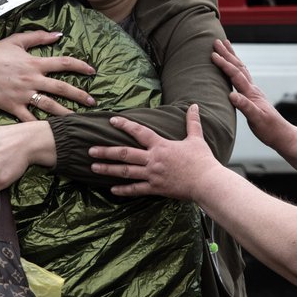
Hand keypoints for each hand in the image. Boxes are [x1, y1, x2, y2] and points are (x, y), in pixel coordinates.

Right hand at [0, 31, 95, 120]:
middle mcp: (31, 79)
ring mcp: (22, 94)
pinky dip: (40, 126)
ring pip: (49, 106)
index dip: (80, 66)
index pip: (63, 63)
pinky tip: (51, 132)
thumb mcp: (17, 40)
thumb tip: (59, 34)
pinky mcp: (11, 106)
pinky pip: (28, 118)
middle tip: (93, 101)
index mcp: (34, 63)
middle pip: (61, 88)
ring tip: (78, 120)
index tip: (92, 72)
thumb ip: (39, 37)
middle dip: (79, 95)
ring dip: (65, 113)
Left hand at [88, 104, 215, 199]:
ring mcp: (153, 175)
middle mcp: (153, 160)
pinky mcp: (156, 188)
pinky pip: (136, 189)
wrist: (207, 182)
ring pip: (125, 172)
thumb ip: (192, 122)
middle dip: (106, 151)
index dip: (125, 125)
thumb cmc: (203, 161)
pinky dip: (123, 190)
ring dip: (108, 169)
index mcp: (161, 146)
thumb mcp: (197, 139)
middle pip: (124, 154)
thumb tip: (195, 106)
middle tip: (90, 150)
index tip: (112, 120)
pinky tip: (112, 190)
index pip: (139, 132)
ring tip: (93, 167)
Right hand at [212, 39, 291, 149]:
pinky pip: (242, 77)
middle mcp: (252, 89)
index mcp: (251, 93)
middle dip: (227, 53)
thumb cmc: (269, 129)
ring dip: (233, 57)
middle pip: (239, 67)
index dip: (224, 64)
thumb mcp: (256, 120)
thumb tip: (231, 95)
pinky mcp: (253, 96)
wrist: (281, 134)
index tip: (213, 54)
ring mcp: (253, 92)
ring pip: (241, 69)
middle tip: (216, 41)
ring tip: (226, 46)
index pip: (236, 75)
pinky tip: (233, 68)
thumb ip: (245, 106)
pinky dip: (236, 68)